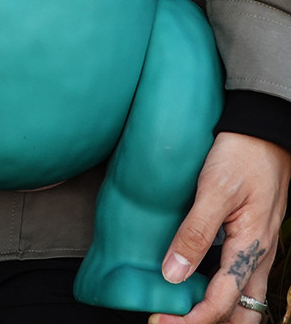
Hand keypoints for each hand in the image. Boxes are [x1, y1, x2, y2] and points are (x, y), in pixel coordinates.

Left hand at [150, 132, 290, 323]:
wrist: (262, 131)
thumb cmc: (241, 156)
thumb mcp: (215, 191)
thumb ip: (195, 232)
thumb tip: (173, 273)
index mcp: (251, 249)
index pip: (222, 302)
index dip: (192, 320)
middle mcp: (258, 256)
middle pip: (241, 313)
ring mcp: (257, 248)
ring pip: (243, 298)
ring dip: (217, 312)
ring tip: (181, 313)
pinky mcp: (250, 236)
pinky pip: (239, 276)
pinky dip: (221, 291)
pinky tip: (196, 283)